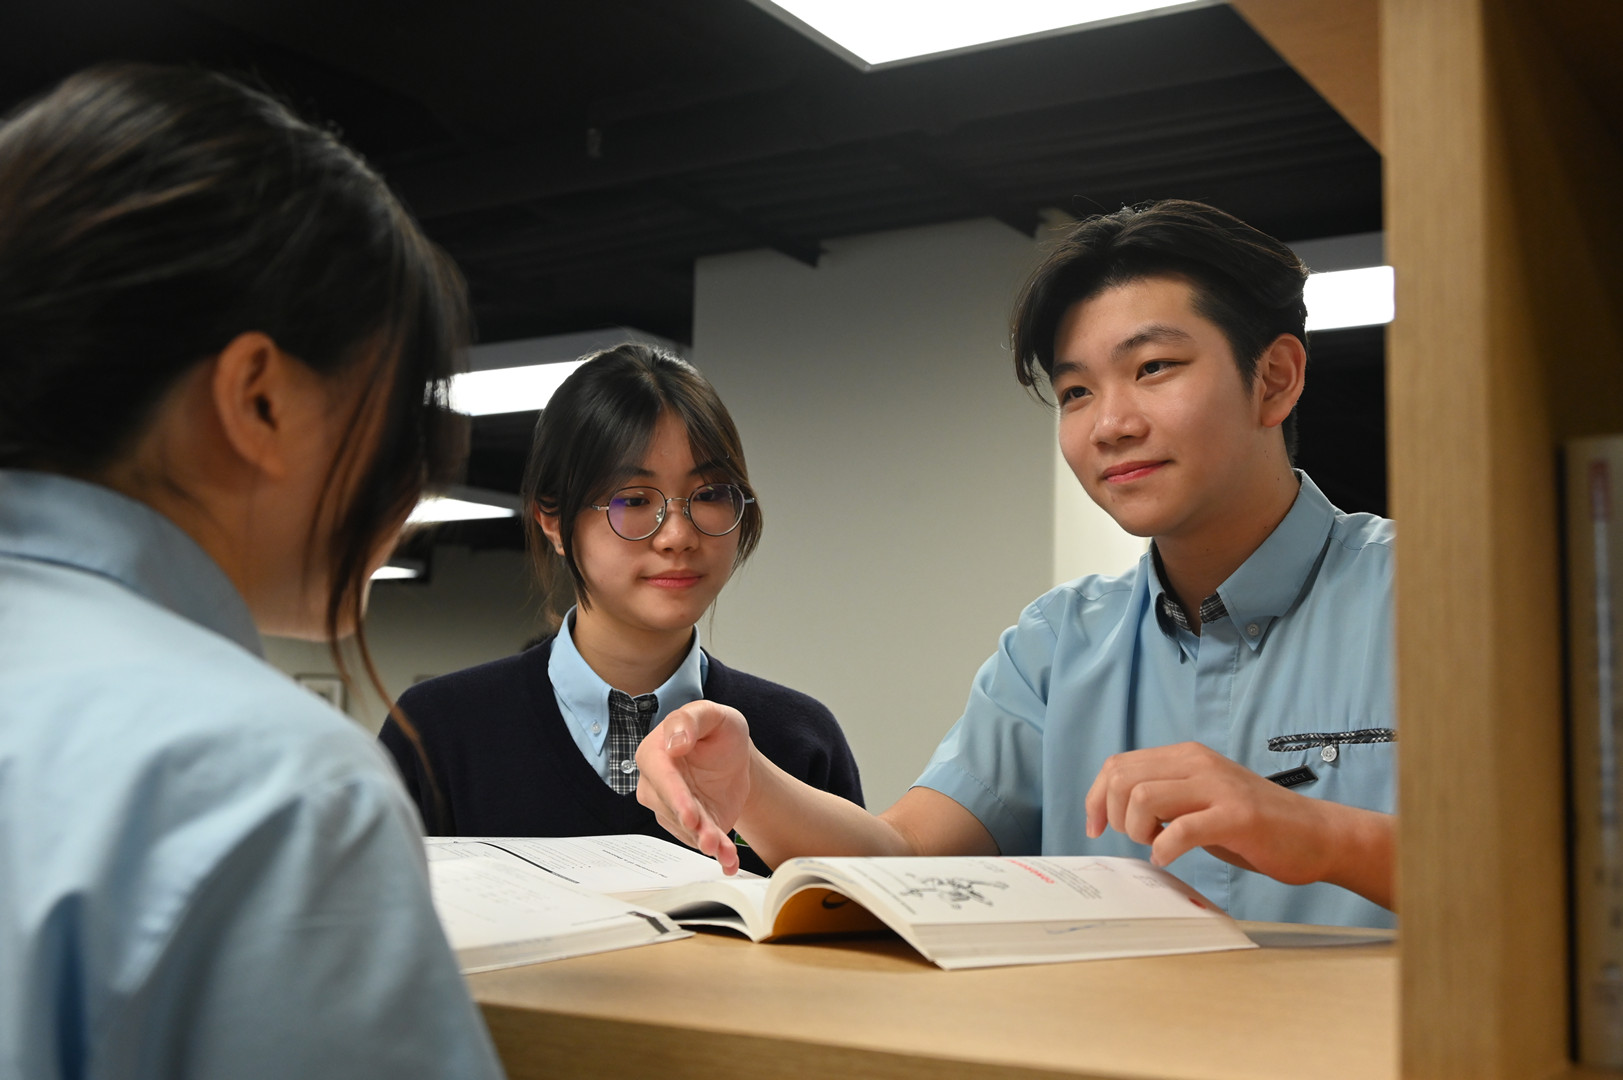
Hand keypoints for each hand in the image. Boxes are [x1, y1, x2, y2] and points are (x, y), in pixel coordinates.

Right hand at [635, 700, 753, 873]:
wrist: (734, 756)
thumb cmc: (717, 730)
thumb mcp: (712, 714)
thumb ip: (691, 720)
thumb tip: (675, 743)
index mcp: (655, 754)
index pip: (661, 778)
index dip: (675, 798)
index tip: (689, 814)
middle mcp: (657, 786)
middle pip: (671, 810)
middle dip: (692, 827)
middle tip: (709, 839)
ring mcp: (672, 810)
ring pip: (686, 831)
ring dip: (706, 842)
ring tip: (724, 851)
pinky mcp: (692, 827)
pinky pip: (702, 841)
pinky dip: (719, 854)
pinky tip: (730, 863)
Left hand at [1083, 742, 1334, 885]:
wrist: (1316, 835)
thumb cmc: (1254, 825)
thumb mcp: (1200, 800)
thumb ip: (1164, 796)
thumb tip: (1113, 808)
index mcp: (1186, 757)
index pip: (1118, 765)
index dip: (1096, 798)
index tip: (1095, 827)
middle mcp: (1198, 763)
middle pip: (1122, 779)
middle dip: (1113, 815)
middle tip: (1135, 838)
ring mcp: (1218, 788)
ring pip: (1143, 798)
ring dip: (1137, 830)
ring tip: (1157, 844)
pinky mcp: (1237, 816)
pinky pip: (1181, 829)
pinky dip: (1165, 848)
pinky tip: (1170, 857)